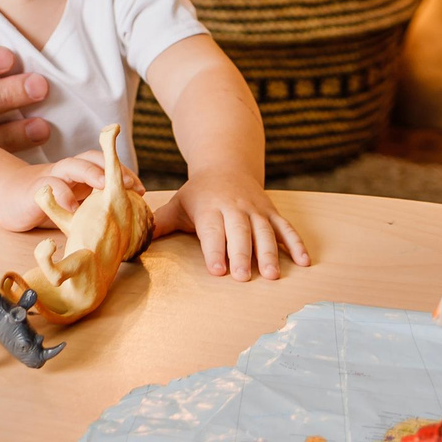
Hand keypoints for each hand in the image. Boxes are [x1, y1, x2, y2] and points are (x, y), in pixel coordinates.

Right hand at [0, 152, 139, 229]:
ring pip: (70, 166)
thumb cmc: (48, 200)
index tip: (141, 190)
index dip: (124, 172)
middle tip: (130, 183)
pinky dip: (60, 195)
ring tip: (105, 184)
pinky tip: (72, 207)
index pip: (105, 164)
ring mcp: (49, 177)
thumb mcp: (75, 200)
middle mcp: (66, 170)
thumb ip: (95, 201)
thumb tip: (128, 213)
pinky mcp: (32, 190)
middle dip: (112, 168)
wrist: (6, 197)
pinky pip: (47, 188)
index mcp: (79, 173)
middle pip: (91, 159)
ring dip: (89, 172)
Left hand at [153, 167, 310, 280]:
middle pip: (240, 233)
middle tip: (245, 277)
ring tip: (273, 275)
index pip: (212, 231)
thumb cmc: (199, 193)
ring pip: (265, 232)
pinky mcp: (272, 212)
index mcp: (210, 208)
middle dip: (242, 255)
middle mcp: (235, 208)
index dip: (215, 250)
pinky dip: (297, 244)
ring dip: (270, 253)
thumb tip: (136, 240)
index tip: (218, 270)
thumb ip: (161, 223)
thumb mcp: (178, 204)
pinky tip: (305, 262)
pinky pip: (286, 228)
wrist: (226, 165)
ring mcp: (256, 210)